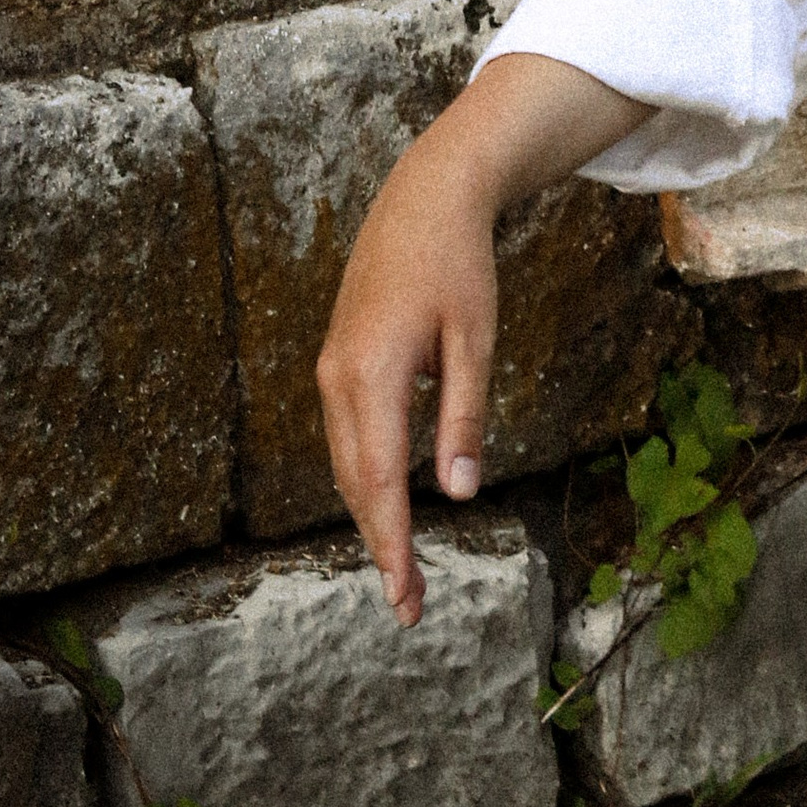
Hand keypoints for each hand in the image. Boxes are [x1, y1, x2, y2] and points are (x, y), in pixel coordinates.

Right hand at [316, 53, 647, 623]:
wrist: (423, 201)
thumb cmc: (458, 267)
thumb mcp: (475, 340)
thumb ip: (464, 416)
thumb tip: (460, 491)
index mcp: (371, 375)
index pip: (379, 481)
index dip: (391, 545)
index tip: (404, 596)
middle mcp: (337, 380)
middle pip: (356, 484)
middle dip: (381, 546)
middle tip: (410, 605)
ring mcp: (331, 373)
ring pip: (347, 465)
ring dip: (370, 518)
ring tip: (401, 571)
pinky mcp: (338, 365)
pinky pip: (348, 439)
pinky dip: (366, 481)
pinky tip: (388, 508)